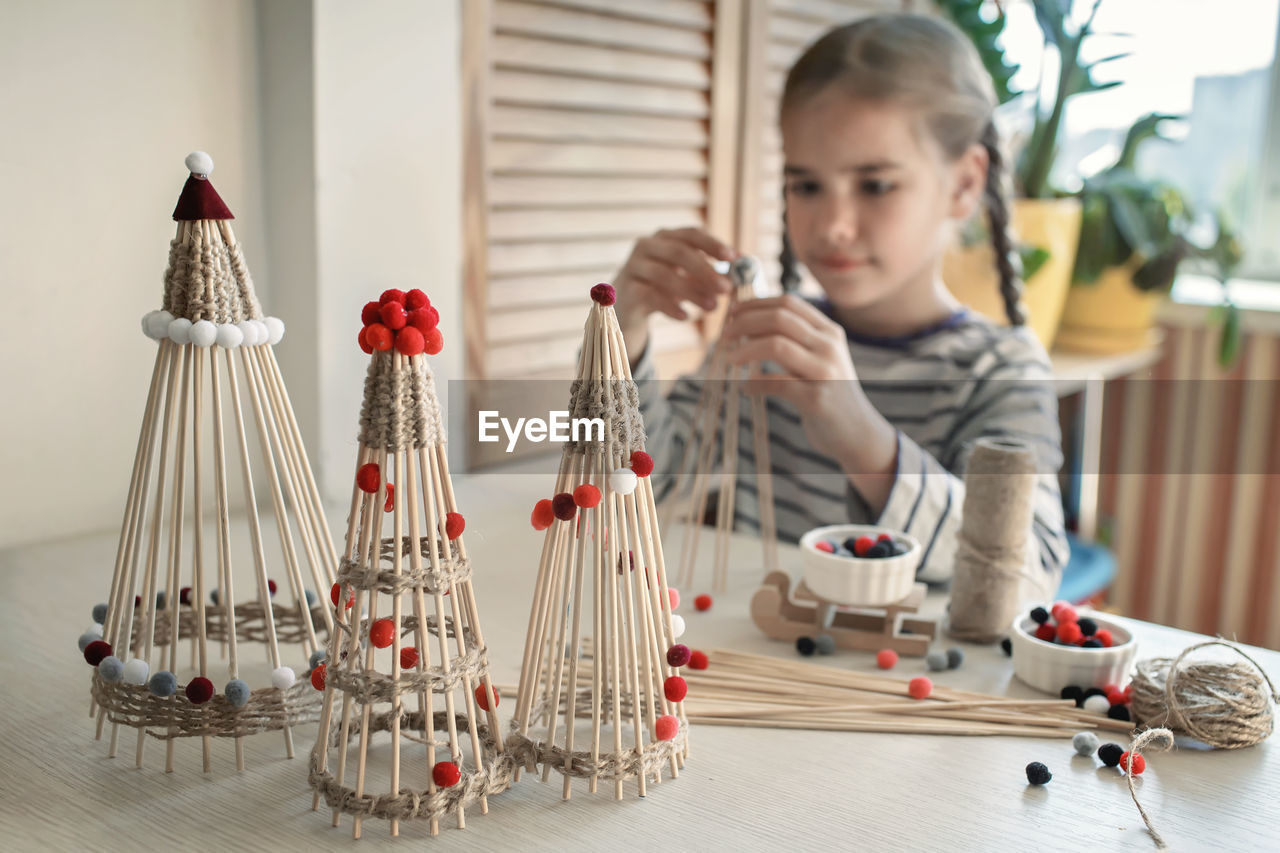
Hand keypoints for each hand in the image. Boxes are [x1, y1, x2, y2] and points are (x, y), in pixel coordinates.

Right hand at [614, 227, 734, 358]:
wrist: (628, 306)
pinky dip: (670, 306)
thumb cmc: (664, 287)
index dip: (712, 244)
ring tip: (713, 307)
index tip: (733, 258)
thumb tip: (747, 265)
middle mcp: (646, 246)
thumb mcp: (688, 276)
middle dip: (706, 271)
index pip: (691, 234)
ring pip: (664, 275)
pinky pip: (650, 296)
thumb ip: (714, 270)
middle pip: (679, 252)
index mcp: (665, 237)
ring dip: (692, 291)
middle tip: (727, 289)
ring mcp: (633, 267)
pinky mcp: (626, 289)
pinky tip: (686, 317)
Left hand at [722, 295, 897, 501]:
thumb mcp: (820, 357)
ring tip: (730, 359)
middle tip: (725, 335)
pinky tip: (746, 388)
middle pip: (779, 319)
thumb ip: (795, 339)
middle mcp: (830, 346)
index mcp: (829, 331)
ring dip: (745, 350)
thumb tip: (748, 322)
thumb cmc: (829, 391)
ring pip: (776, 346)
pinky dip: (754, 384)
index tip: (732, 313)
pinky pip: (775, 383)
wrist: (858, 431)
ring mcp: (825, 371)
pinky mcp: (816, 399)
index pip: (788, 303)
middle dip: (745, 322)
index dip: (755, 304)